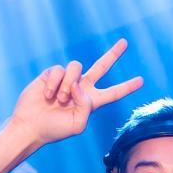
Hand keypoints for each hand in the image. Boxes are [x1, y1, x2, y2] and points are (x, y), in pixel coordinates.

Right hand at [9, 39, 143, 146]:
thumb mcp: (77, 125)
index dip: (127, 87)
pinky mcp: (52, 74)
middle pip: (101, 67)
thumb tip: (80, 85)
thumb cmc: (54, 130)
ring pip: (76, 67)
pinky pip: (58, 69)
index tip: (141, 81)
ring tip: (59, 100)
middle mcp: (82, 88)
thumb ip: (86, 106)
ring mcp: (67, 79)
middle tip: (124, 42)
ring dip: (67, 85)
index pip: (113, 92)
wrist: (31, 125)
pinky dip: (54, 83)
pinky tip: (47, 95)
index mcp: (91, 102)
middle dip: (113, 54)